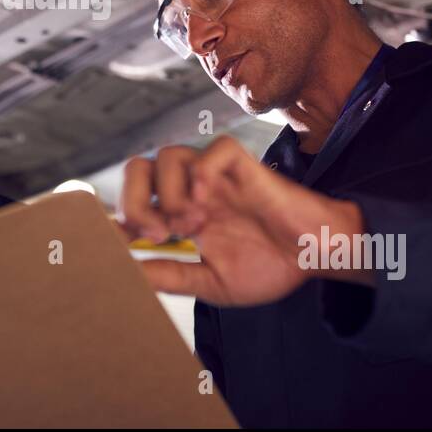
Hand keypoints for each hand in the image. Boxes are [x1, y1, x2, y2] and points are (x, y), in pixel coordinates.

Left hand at [117, 135, 372, 305]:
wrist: (318, 257)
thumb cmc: (271, 265)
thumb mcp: (211, 282)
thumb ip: (171, 275)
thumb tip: (127, 276)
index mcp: (180, 214)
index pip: (134, 199)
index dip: (118, 216)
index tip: (113, 243)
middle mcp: (192, 189)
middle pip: (139, 168)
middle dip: (134, 200)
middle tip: (155, 233)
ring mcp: (217, 176)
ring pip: (169, 155)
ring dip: (170, 192)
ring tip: (191, 225)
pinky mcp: (246, 167)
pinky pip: (215, 149)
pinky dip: (203, 171)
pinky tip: (208, 202)